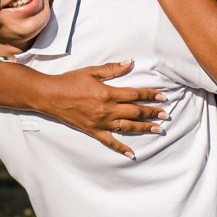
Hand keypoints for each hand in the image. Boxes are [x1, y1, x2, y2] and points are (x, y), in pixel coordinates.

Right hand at [40, 60, 166, 158]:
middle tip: (165, 115)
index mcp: (108, 93)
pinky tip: (132, 153)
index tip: (162, 97)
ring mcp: (101, 122)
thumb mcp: (92, 72)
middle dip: (152, 113)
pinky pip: (110, 142)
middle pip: (135, 112)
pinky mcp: (93, 131)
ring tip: (158, 129)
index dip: (150, 95)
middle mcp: (107, 109)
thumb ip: (113, 69)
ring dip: (144, 128)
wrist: (51, 95)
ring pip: (127, 127)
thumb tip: (130, 63)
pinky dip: (121, 148)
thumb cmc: (71, 81)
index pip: (135, 94)